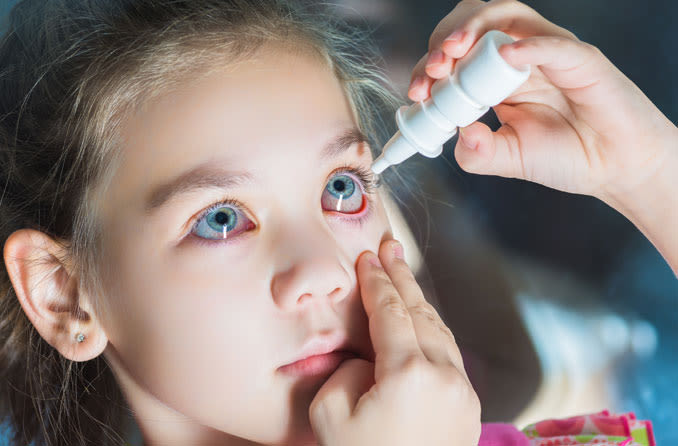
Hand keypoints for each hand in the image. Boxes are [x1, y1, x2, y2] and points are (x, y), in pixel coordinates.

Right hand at [309, 238, 480, 445]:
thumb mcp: (332, 417)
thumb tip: (369, 359)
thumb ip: (349, 372)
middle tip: (390, 246)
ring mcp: (462, 392)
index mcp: (409, 374)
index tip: (368, 257)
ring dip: (419, 300)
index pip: (390, 312)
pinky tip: (421, 321)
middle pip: (421, 312)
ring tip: (403, 276)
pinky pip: (449, 353)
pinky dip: (432, 329)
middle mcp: (444, 376)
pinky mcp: (468, 407)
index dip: (376, 281)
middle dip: (402, 276)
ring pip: (440, 330)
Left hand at [408, 0, 677, 206]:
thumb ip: (477, 152)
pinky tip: (507, 56)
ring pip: (506, 15)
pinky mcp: (580, 59)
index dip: (429, 70)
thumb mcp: (508, 159)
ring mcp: (547, 53)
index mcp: (495, 77)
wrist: (614, 168)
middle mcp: (517, 57)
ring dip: (473, 29)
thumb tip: (458, 133)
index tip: (417, 94)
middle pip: (473, 23)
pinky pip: (553, 42)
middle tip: (433, 70)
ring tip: (453, 53)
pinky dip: (528, 45)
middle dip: (444, 41)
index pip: (454, 58)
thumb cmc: (565, 156)